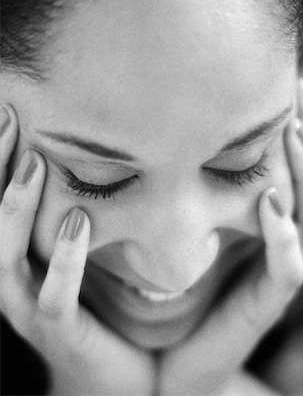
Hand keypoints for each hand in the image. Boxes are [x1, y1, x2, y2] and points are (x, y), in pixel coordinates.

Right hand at [0, 106, 154, 395]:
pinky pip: (55, 296)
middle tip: (9, 120)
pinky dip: (65, 259)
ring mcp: (30, 310)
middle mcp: (12, 283)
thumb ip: (73, 221)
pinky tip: (79, 222)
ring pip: (7, 259)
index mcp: (15, 262)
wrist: (113, 377)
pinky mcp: (59, 333)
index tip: (7, 112)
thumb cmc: (96, 310)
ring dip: (16, 209)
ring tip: (35, 164)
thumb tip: (92, 171)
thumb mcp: (80, 259)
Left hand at [159, 79, 302, 395]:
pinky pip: (285, 267)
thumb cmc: (168, 294)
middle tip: (299, 90)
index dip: (295, 131)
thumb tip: (163, 140)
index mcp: (260, 225)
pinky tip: (269, 200)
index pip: (287, 170)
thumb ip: (182, 192)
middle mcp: (276, 243)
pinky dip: (283, 234)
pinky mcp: (262, 304)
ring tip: (292, 131)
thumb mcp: (177, 231)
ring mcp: (274, 273)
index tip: (287, 85)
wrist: (163, 360)